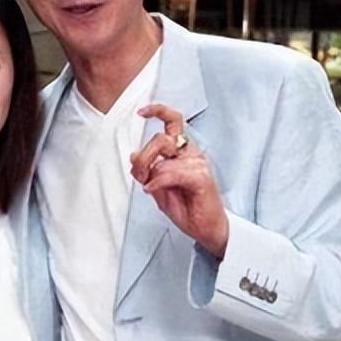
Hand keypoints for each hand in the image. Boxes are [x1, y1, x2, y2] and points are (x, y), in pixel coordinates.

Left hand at [130, 104, 228, 258]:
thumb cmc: (187, 208)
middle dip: (142, 157)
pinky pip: (171, 173)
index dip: (157, 111)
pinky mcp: (201, 177)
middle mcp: (191, 153)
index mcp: (182, 152)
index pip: (173, 122)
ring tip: (149, 187)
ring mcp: (197, 164)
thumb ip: (147, 171)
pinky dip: (157, 181)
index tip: (141, 112)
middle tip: (140, 174)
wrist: (206, 229)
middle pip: (160, 139)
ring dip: (149, 173)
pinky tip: (153, 189)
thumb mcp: (158, 188)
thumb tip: (133, 155)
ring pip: (163, 157)